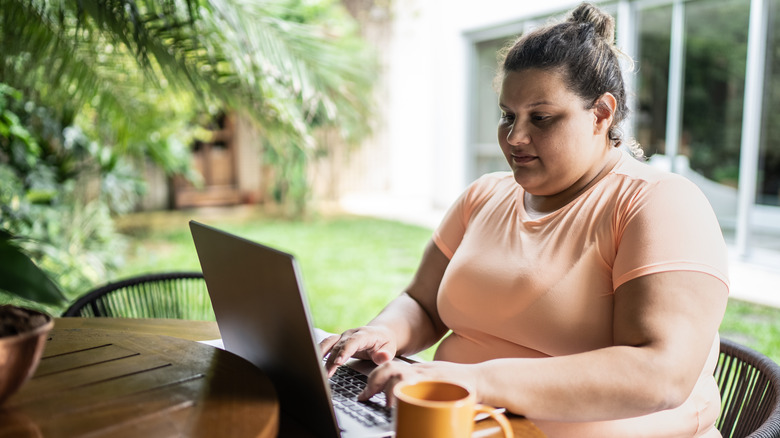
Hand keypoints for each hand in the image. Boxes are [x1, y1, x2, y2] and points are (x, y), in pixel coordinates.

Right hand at [319, 326, 397, 376]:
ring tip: (318, 371)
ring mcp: (343, 337)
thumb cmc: (384, 343)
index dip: (345, 351)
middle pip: (338, 345)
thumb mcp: (390, 349)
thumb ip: (385, 354)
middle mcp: (351, 334)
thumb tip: (382, 357)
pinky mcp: (338, 341)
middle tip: (327, 374)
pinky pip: (326, 345)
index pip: (353, 342)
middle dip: (331, 360)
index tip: (338, 362)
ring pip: (329, 343)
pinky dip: (319, 352)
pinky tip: (314, 363)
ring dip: (322, 356)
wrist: (380, 334)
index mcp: (365, 334)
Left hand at [359, 360, 477, 405]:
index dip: (374, 378)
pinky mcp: (438, 382)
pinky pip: (415, 385)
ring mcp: (428, 375)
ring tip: (382, 402)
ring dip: (386, 387)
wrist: (484, 379)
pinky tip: (398, 404)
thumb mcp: (436, 384)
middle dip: (373, 381)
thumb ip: (419, 390)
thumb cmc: (461, 385)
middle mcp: (420, 370)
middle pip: (389, 367)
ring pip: (399, 373)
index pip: (389, 367)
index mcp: (418, 370)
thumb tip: (400, 408)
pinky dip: (404, 393)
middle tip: (364, 396)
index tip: (363, 393)